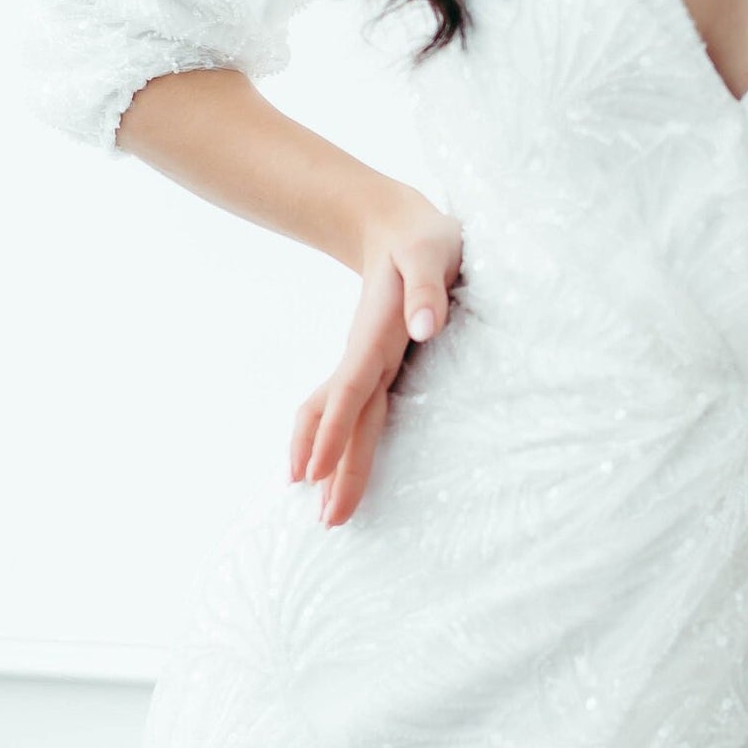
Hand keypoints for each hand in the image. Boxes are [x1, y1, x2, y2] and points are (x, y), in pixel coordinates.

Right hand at [289, 187, 463, 527]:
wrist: (394, 226)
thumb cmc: (422, 239)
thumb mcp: (431, 250)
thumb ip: (427, 287)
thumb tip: (425, 328)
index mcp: (378, 334)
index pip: (353, 388)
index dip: (335, 428)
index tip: (316, 471)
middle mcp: (367, 354)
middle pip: (347, 417)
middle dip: (335, 468)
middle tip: (328, 521)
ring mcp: (366, 360)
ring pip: (341, 416)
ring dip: (328, 460)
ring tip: (320, 507)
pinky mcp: (373, 363)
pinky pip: (344, 406)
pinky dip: (328, 436)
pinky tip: (321, 467)